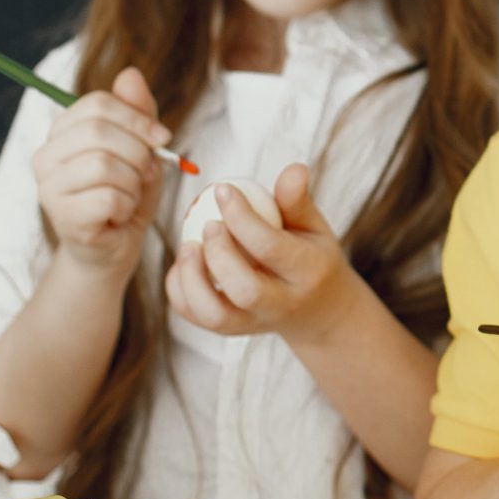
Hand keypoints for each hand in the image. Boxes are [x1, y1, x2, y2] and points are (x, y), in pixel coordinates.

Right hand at [34, 66, 167, 273]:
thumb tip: (130, 74)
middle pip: (98, 131)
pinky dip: (128, 205)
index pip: (97, 104)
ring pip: (104, 165)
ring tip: (131, 194)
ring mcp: (49, 188)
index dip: (137, 118)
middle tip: (148, 171)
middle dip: (138, 151)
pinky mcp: (62, 218)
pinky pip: (108, 198)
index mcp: (63, 132)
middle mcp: (46, 156)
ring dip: (133, 181)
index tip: (162, 138)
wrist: (114, 247)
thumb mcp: (141, 149)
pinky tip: (121, 214)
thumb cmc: (126, 194)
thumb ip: (138, 114)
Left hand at [166, 165, 360, 344]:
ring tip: (189, 246)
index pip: (271, 247)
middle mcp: (281, 304)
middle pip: (245, 289)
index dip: (242, 216)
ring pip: (215, 314)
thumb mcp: (314, 227)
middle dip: (219, 254)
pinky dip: (180, 289)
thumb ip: (297, 201)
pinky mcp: (230, 329)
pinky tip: (187, 262)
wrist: (318, 311)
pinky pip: (195, 316)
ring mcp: (252, 322)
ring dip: (193, 278)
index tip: (223, 189)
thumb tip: (293, 168)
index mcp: (308, 272)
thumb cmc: (312, 258)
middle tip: (209, 223)